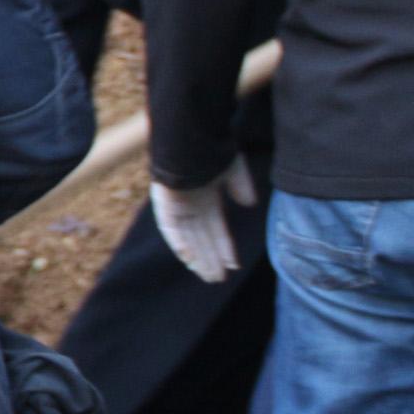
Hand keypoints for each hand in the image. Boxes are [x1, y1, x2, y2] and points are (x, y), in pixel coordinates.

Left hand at [150, 157, 255, 282]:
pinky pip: (170, 228)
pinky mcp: (164, 202)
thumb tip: (249, 204)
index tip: (234, 265)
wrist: (191, 133)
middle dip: (210, 258)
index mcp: (206, 197)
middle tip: (217, 279)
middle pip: (201, 237)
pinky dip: (179, 243)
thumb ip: (240, 186)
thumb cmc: (212, 146)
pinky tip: (189, 259)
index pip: (215, 228)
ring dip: (197, 256)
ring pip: (187, 237)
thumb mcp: (232, 168)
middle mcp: (191, 204)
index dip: (224, 246)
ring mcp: (176, 204)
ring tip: (208, 276)